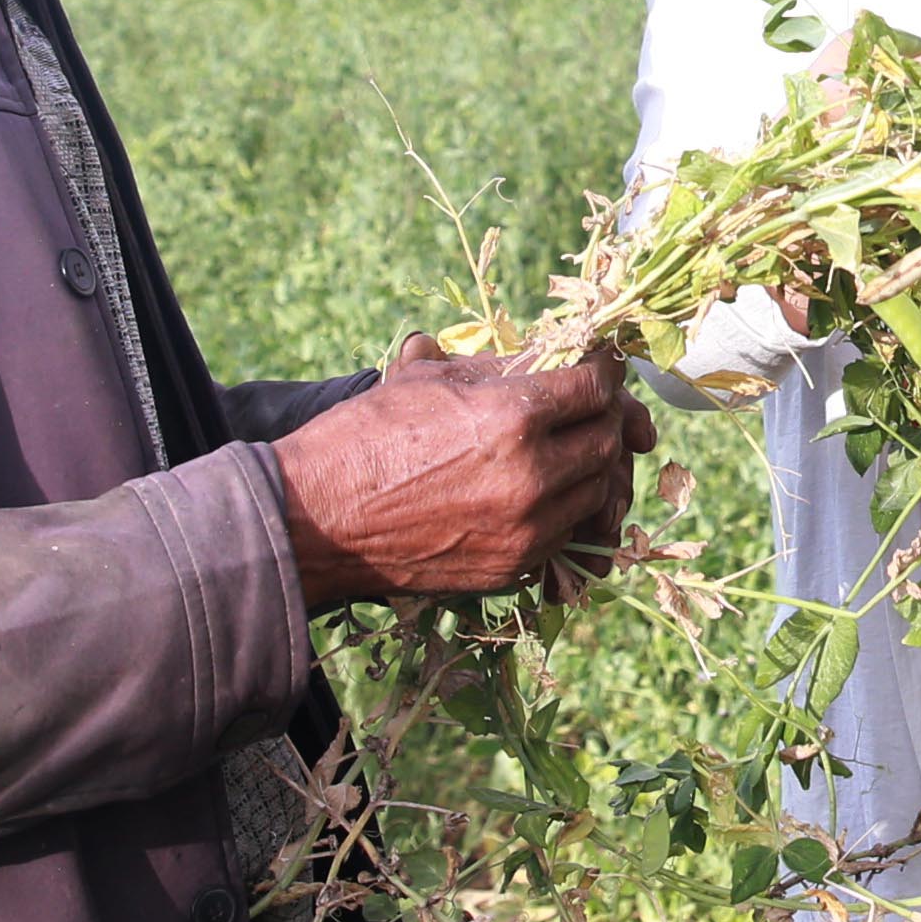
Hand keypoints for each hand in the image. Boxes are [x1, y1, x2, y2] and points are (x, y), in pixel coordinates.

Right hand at [273, 338, 654, 609]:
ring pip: (594, 492)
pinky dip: (564, 511)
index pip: (594, 387)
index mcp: (513, 418)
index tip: (596, 367)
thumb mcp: (427, 378)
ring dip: (587, 467)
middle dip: (600, 417)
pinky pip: (566, 534)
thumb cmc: (363, 437)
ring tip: (564, 448)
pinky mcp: (514, 568)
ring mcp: (527, 530)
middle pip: (605, 440)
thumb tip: (543, 353)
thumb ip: (495, 366)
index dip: (600, 371)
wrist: (315, 521)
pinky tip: (542, 493)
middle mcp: (532, 476)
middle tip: (583, 406)